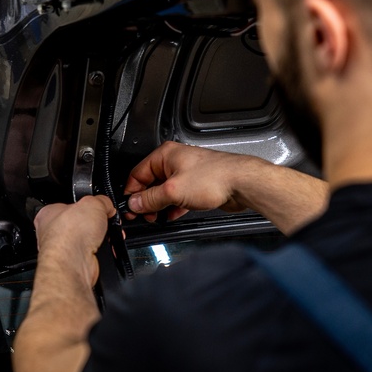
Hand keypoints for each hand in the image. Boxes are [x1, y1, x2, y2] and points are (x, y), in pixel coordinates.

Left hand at [34, 195, 115, 285]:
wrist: (73, 262)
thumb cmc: (70, 234)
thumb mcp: (92, 203)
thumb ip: (101, 201)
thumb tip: (107, 205)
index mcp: (48, 214)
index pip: (68, 205)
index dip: (85, 205)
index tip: (98, 206)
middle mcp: (52, 233)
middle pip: (79, 223)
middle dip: (95, 223)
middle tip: (104, 221)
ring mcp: (63, 250)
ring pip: (87, 240)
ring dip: (100, 238)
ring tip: (105, 234)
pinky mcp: (74, 263)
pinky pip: (92, 254)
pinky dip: (101, 252)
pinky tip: (103, 248)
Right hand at [123, 141, 259, 221]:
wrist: (241, 183)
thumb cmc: (214, 177)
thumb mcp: (173, 191)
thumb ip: (150, 198)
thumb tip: (135, 203)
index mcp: (165, 155)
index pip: (138, 173)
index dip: (132, 192)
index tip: (130, 207)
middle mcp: (175, 161)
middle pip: (150, 183)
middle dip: (146, 200)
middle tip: (144, 214)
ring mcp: (187, 173)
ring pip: (165, 191)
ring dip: (159, 205)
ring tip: (156, 217)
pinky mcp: (196, 185)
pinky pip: (178, 197)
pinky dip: (173, 206)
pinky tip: (172, 215)